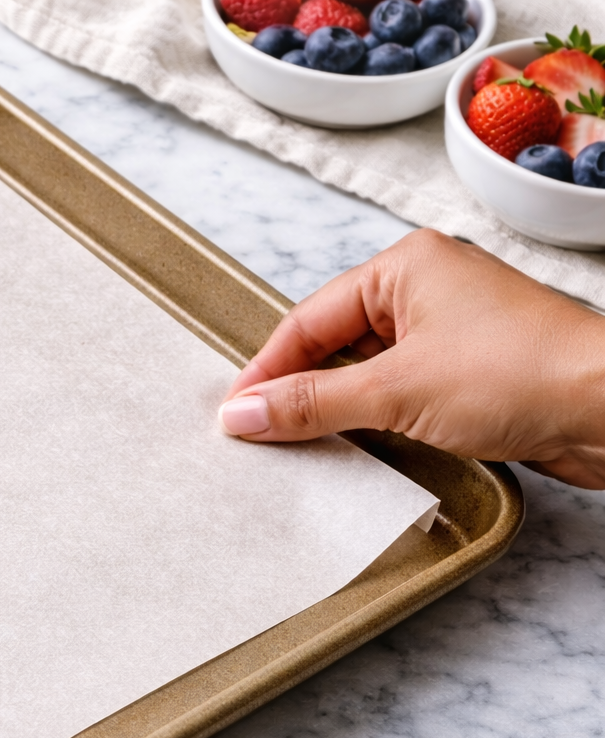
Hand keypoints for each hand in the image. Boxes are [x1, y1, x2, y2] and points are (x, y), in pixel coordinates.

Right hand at [217, 229, 604, 487]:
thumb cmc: (522, 373)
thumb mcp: (396, 390)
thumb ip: (311, 402)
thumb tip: (242, 414)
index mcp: (405, 266)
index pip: (308, 319)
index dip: (267, 370)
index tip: (234, 415)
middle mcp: (427, 291)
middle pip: (333, 345)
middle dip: (298, 391)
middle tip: (258, 436)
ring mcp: (451, 334)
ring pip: (365, 374)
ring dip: (336, 412)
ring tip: (299, 448)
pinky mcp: (471, 376)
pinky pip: (399, 396)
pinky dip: (374, 423)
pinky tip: (356, 451)